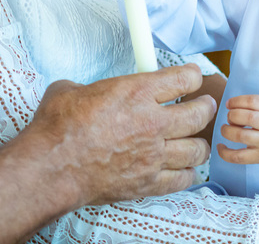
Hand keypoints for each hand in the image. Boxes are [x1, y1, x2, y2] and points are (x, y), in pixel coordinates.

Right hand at [29, 64, 216, 207]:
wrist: (52, 167)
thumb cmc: (58, 127)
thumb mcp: (72, 89)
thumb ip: (91, 88)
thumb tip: (84, 91)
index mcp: (137, 92)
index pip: (184, 79)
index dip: (192, 75)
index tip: (192, 77)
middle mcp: (153, 122)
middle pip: (200, 113)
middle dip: (206, 107)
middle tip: (204, 106)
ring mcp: (153, 155)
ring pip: (198, 149)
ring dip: (199, 143)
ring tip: (196, 139)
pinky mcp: (148, 183)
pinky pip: (183, 179)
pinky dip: (187, 173)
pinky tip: (183, 168)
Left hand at [216, 94, 258, 166]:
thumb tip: (232, 105)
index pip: (254, 101)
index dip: (237, 101)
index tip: (229, 104)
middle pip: (248, 118)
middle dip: (233, 115)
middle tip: (230, 117)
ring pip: (242, 136)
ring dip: (227, 131)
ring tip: (226, 129)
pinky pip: (240, 157)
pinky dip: (226, 153)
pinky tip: (220, 147)